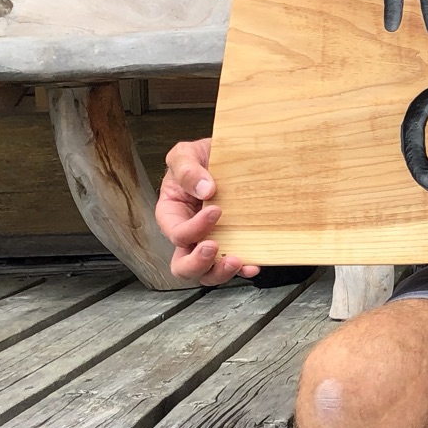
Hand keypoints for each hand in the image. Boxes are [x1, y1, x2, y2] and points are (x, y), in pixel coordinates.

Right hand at [156, 137, 261, 285]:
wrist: (231, 156)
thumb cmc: (202, 157)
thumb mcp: (186, 154)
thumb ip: (187, 169)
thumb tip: (205, 189)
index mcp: (172, 213)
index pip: (176, 232)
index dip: (193, 228)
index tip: (216, 210)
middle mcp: (189, 233)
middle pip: (183, 265)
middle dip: (197, 262)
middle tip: (214, 247)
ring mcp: (212, 241)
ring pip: (207, 273)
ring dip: (220, 272)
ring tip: (237, 260)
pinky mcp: (234, 243)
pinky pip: (236, 266)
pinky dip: (244, 269)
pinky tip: (254, 264)